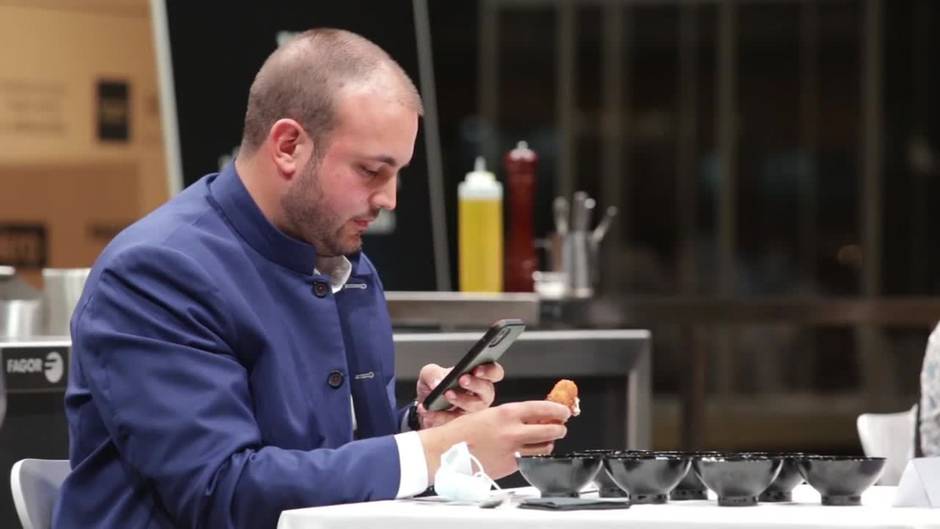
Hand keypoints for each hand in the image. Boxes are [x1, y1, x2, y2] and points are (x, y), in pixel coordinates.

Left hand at [414, 362, 504, 427]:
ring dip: (461, 400)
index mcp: (478, 377)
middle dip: (476, 384)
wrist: (423, 408)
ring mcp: (473, 413)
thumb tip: (438, 383)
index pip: (493, 372)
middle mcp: (480, 395)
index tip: (476, 369)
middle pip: (488, 391)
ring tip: (446, 394)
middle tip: (462, 380)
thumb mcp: (429, 374)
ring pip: (475, 408)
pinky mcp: (462, 427)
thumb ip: (433, 373)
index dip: (489, 370)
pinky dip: (441, 416)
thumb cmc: (433, 387)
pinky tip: (430, 410)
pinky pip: (456, 422)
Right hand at [418, 400, 570, 479]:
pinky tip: (520, 452)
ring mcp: (512, 451)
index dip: (558, 410)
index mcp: (507, 413)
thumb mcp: (488, 414)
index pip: (543, 409)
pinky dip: (528, 456)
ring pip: (544, 448)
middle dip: (559, 428)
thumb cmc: (461, 432)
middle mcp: (512, 432)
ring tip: (542, 440)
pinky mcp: (509, 466)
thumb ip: (511, 416)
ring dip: (547, 443)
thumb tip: (532, 416)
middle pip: (551, 430)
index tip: (564, 411)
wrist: (445, 452)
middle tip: (559, 427)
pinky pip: (527, 460)